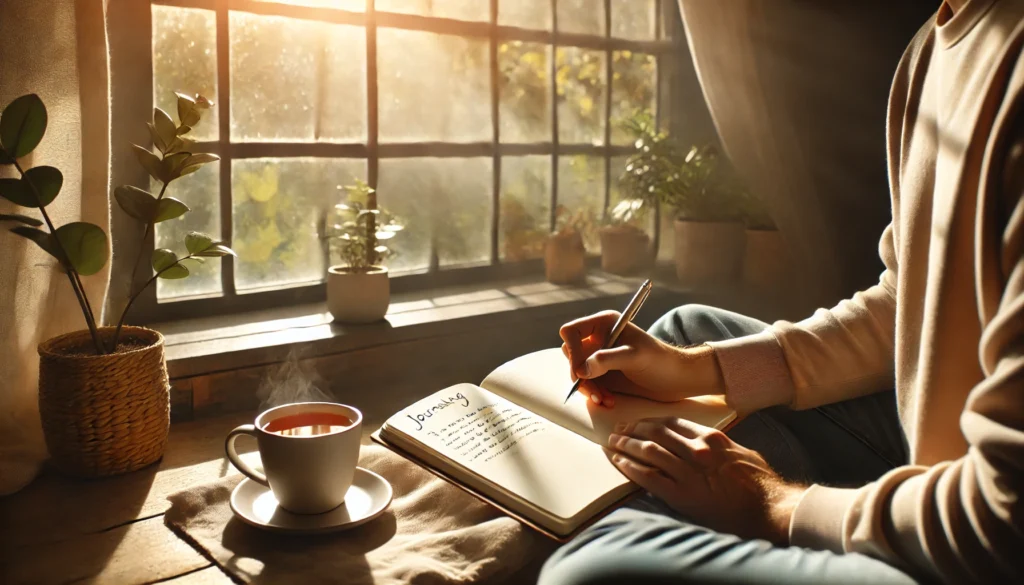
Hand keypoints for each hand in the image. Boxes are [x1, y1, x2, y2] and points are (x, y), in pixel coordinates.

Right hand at [559, 311, 724, 406]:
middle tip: (594, 390)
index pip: (571, 332)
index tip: (582, 370)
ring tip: (605, 400)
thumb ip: (607, 359)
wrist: (678, 379)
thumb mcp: (635, 356)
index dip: (573, 351)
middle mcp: (599, 339)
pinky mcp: (604, 375)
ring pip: (578, 373)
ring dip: (588, 389)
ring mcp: (600, 358)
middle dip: (580, 375)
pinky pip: (588, 385)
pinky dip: (595, 395)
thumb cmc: (661, 361)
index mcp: (604, 324)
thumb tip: (581, 369)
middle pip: (571, 355)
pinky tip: (609, 401)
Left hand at [606, 417, 805, 544]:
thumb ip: (718, 444)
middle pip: (654, 433)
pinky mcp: (682, 495)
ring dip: (625, 446)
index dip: (649, 421)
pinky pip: (648, 477)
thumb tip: (705, 440)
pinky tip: (619, 463)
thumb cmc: (761, 482)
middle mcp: (696, 450)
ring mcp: (688, 472)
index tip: (636, 422)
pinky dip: (630, 468)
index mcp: (710, 437)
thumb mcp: (741, 451)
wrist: (770, 508)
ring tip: (612, 445)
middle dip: (632, 430)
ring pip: (647, 451)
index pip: (671, 422)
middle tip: (618, 431)